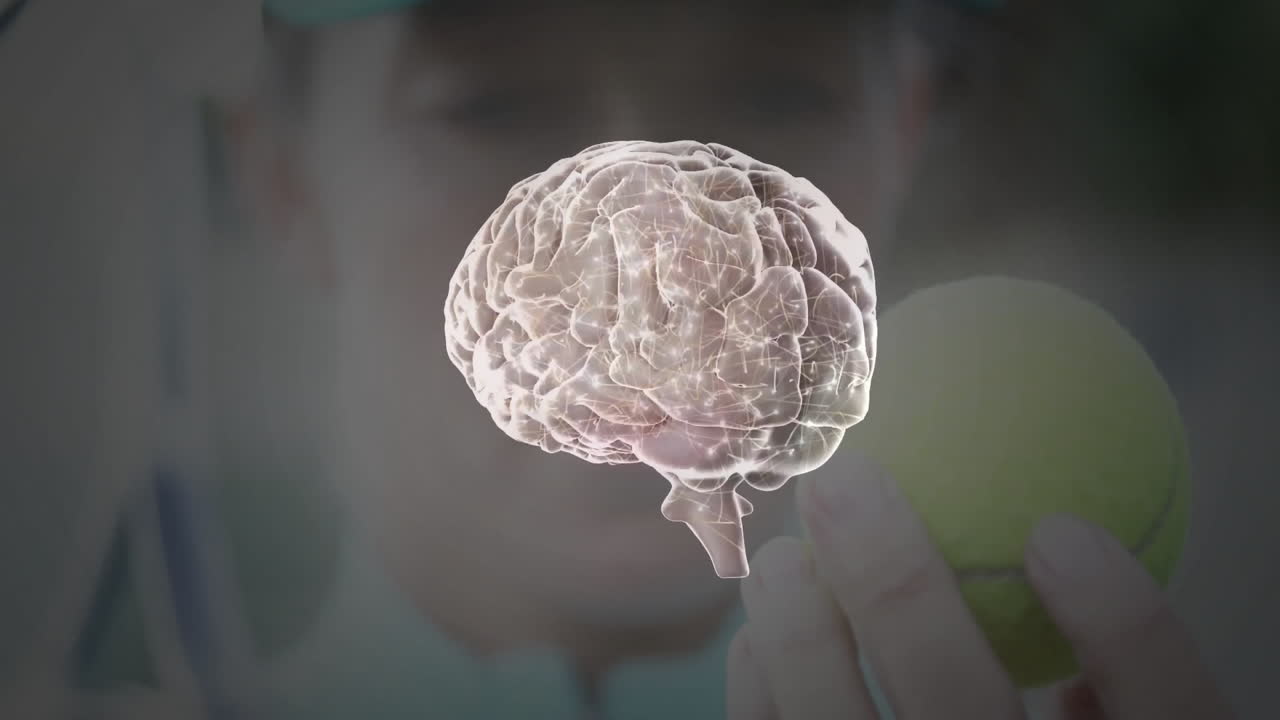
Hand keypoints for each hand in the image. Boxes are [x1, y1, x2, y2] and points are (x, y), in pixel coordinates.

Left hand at [727, 458, 1231, 718]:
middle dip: (896, 584)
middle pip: (961, 715)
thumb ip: (1130, 713)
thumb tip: (1074, 588)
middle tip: (844, 483)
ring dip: (795, 637)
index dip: (1126, 627)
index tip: (1059, 528)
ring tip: (781, 560)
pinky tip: (757, 645)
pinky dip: (758, 700)